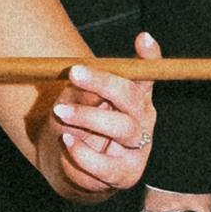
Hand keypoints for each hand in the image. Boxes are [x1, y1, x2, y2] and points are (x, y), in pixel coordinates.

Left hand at [37, 28, 156, 198]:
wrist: (65, 163)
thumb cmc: (74, 125)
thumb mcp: (72, 101)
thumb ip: (81, 92)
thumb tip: (83, 78)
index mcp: (134, 95)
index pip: (147, 73)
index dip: (150, 56)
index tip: (143, 38)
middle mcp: (142, 118)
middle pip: (132, 97)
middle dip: (103, 83)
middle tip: (74, 72)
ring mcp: (139, 146)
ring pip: (123, 128)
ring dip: (88, 118)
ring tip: (60, 114)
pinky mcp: (127, 174)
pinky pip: (106, 165)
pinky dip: (83, 153)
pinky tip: (67, 142)